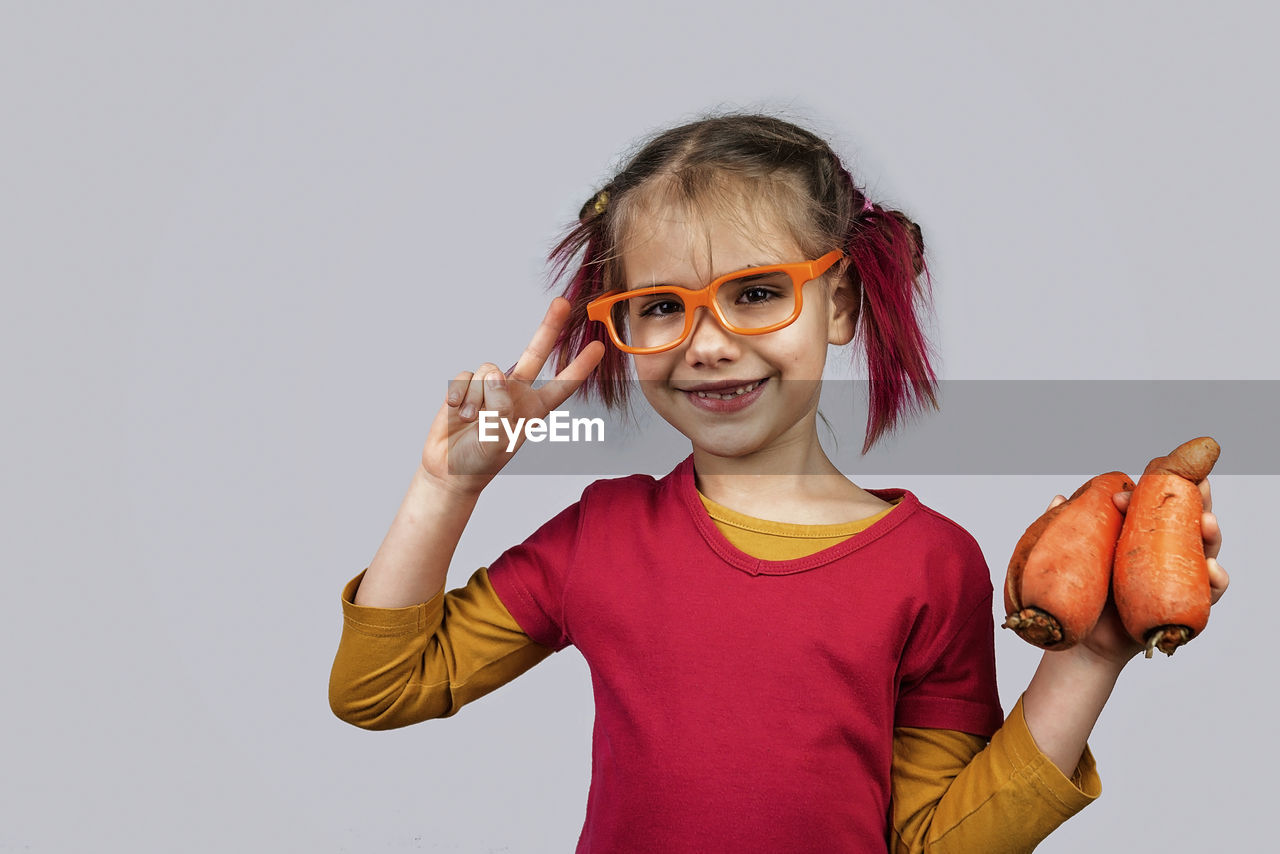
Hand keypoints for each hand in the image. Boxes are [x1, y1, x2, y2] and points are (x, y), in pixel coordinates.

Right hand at [419, 298, 604, 495]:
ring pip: (488, 370)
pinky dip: (460, 395)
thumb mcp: (499, 439)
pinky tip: (457, 412)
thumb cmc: (481, 460)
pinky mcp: (466, 385)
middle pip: (535, 353)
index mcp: (533, 408)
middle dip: (549, 327)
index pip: (562, 385)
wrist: (449, 468)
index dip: (580, 367)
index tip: (598, 347)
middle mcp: (515, 392)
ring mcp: (490, 387)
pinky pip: (464, 377)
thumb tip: (495, 374)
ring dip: (478, 397)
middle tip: (563, 303)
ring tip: (472, 420)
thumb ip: (502, 406)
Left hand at [1044, 477, 1228, 666]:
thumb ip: (1066, 526)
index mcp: (1140, 535)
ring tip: (1206, 521)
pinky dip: (1215, 580)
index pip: (1160, 503)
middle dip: (1200, 499)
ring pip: (1205, 551)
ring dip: (1211, 534)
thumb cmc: (1080, 593)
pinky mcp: (1184, 605)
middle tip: (1199, 483)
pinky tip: (1212, 569)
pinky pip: (1209, 592)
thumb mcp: (1071, 554)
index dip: (1167, 483)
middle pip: (1191, 521)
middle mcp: (1164, 553)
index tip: (1162, 466)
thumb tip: (1059, 497)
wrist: (1081, 639)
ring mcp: (1177, 578)